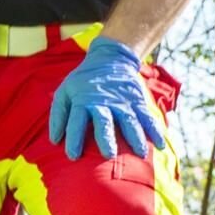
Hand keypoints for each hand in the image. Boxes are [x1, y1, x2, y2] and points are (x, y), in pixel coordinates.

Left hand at [48, 36, 164, 160]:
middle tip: (109, 154)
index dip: (74, 138)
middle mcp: (103, 101)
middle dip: (106, 137)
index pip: (76, 120)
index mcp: (82, 100)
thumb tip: (55, 140)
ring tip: (141, 153)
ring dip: (136, 136)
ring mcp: (122, 101)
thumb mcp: (66, 91)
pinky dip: (155, 130)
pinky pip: (147, 116)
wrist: (110, 58)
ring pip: (130, 120)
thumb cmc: (84, 81)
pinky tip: (160, 144)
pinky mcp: (137, 100)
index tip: (73, 156)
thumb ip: (59, 115)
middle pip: (104, 121)